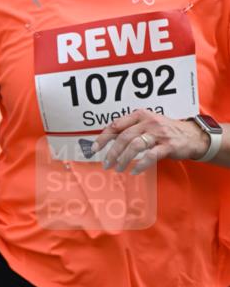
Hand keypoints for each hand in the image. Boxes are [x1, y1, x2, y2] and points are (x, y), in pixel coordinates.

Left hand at [89, 109, 209, 173]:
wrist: (192, 135)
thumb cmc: (165, 132)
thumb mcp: (147, 124)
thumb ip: (130, 129)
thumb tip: (108, 140)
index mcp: (140, 115)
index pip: (116, 125)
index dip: (103, 138)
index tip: (94, 149)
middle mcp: (148, 122)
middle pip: (123, 137)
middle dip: (112, 153)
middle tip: (106, 164)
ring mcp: (159, 133)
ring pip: (135, 146)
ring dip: (123, 159)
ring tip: (118, 169)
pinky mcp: (168, 145)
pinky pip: (150, 156)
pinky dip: (140, 165)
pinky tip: (134, 171)